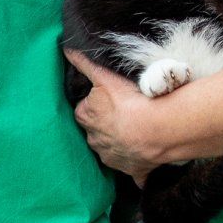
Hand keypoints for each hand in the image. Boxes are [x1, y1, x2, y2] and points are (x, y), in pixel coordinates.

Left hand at [68, 49, 165, 181]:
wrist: (157, 130)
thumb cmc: (129, 102)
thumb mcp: (104, 77)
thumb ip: (84, 63)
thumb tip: (66, 49)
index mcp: (86, 118)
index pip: (84, 110)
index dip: (95, 105)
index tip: (109, 100)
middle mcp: (95, 141)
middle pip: (96, 132)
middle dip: (106, 126)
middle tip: (124, 114)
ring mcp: (113, 158)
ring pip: (112, 150)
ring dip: (121, 144)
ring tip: (137, 132)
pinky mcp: (133, 170)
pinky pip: (135, 173)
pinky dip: (138, 170)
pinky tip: (146, 164)